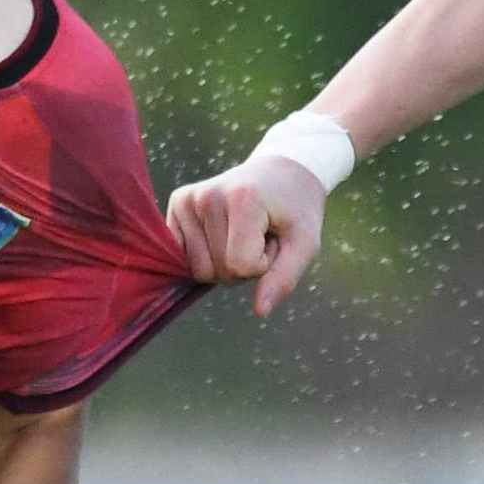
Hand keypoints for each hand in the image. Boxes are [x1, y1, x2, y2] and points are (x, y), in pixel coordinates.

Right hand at [163, 151, 330, 316]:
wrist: (282, 173)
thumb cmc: (296, 210)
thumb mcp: (305, 243)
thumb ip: (284, 277)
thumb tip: (260, 311)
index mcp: (243, 199)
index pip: (240, 266)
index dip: (262, 265)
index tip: (272, 240)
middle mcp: (208, 195)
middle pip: (218, 270)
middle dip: (242, 265)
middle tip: (259, 234)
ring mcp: (188, 198)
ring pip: (198, 270)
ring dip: (224, 262)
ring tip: (243, 232)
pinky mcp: (178, 203)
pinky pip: (182, 258)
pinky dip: (204, 256)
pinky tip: (221, 232)